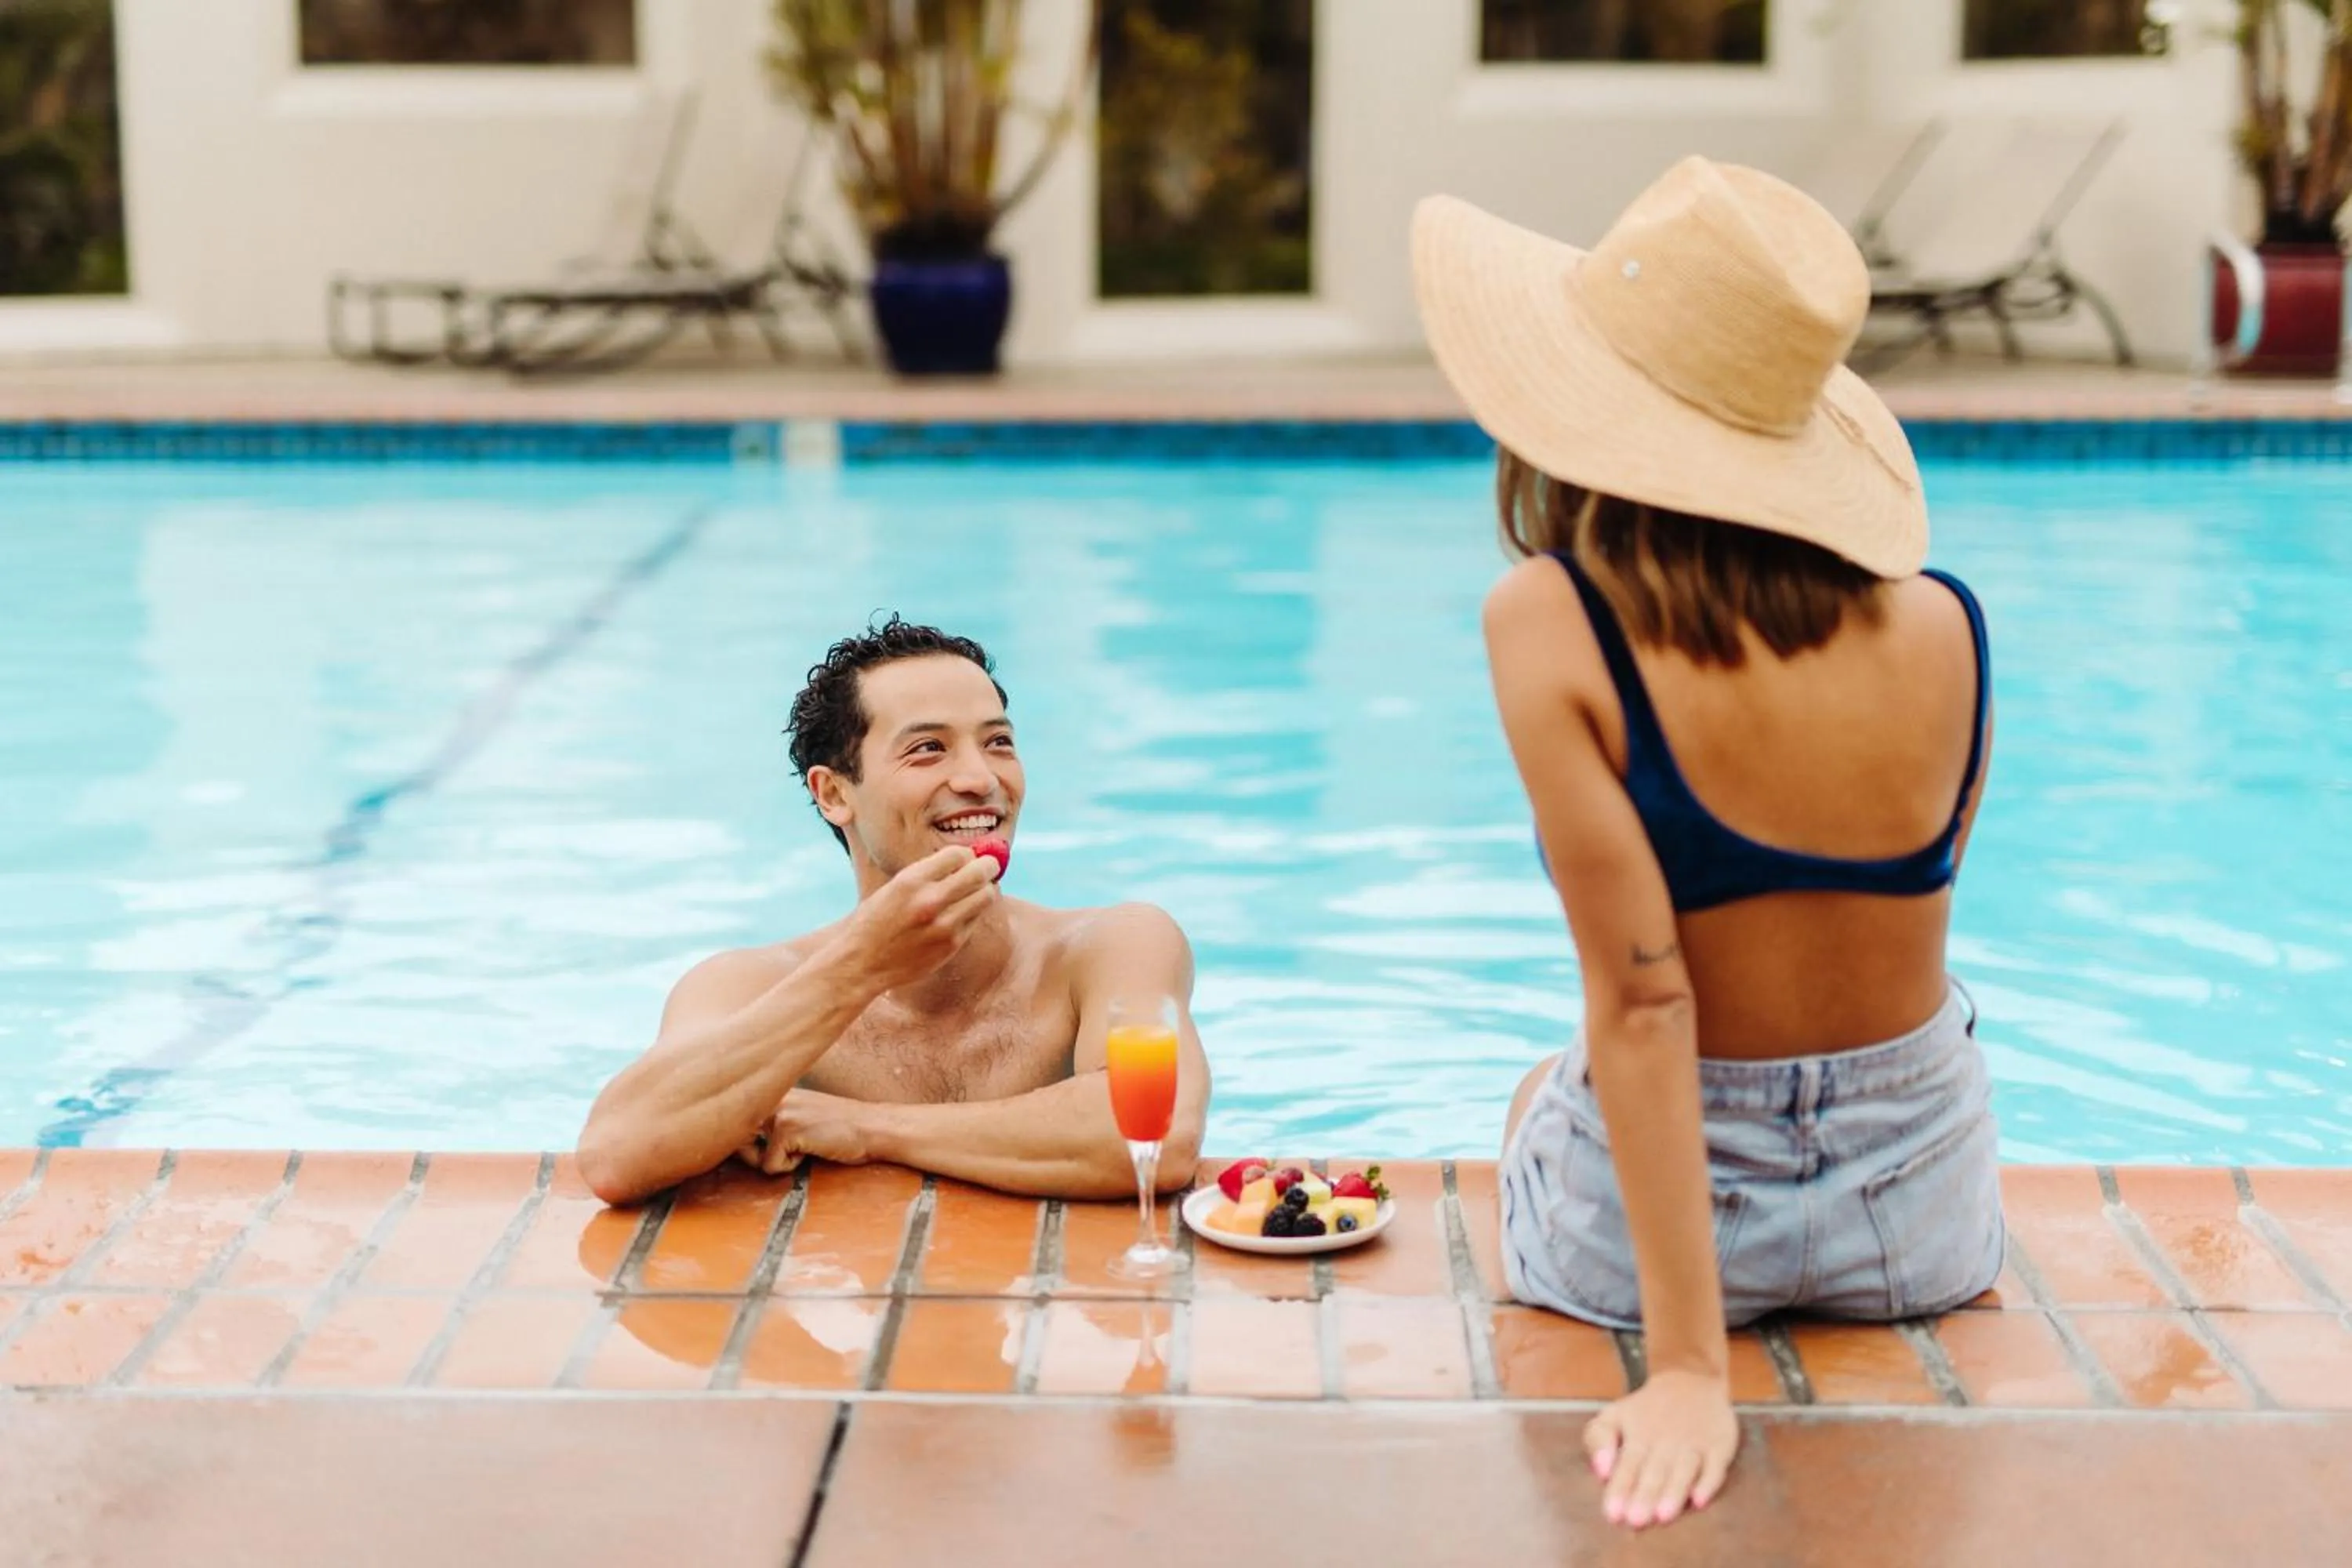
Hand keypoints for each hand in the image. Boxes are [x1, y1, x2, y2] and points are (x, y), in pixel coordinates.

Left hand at [736, 1088, 872, 1175]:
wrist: (873, 1128)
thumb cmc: (842, 1128)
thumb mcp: (803, 1116)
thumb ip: (774, 1123)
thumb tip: (740, 1146)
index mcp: (776, 1091)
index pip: (739, 1121)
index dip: (749, 1143)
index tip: (766, 1146)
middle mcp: (773, 1097)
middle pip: (739, 1139)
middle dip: (757, 1154)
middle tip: (792, 1149)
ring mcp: (779, 1111)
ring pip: (754, 1156)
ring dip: (778, 1160)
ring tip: (806, 1146)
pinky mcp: (786, 1130)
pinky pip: (770, 1166)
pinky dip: (791, 1168)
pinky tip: (814, 1150)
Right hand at [835, 846, 1002, 992]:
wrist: (861, 963)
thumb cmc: (875, 921)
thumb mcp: (895, 887)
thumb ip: (928, 874)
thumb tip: (966, 859)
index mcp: (911, 880)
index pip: (958, 853)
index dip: (965, 854)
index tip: (965, 859)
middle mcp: (930, 901)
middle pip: (980, 872)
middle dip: (988, 865)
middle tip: (988, 867)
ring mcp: (944, 925)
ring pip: (986, 896)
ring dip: (984, 889)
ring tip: (975, 891)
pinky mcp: (952, 945)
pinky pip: (975, 920)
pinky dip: (972, 913)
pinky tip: (959, 914)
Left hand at [1582, 1367, 1738, 1528]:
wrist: (1690, 1379)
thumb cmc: (1645, 1410)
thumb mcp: (1613, 1415)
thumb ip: (1598, 1439)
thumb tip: (1599, 1470)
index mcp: (1638, 1435)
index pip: (1627, 1465)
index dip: (1620, 1489)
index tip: (1613, 1514)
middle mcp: (1666, 1440)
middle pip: (1654, 1471)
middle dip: (1645, 1496)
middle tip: (1636, 1521)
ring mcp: (1695, 1442)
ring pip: (1684, 1469)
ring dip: (1674, 1492)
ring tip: (1664, 1516)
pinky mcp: (1720, 1444)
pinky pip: (1716, 1466)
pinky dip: (1709, 1483)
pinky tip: (1700, 1500)